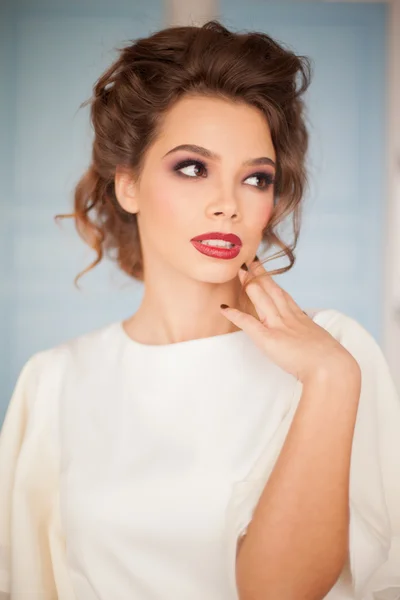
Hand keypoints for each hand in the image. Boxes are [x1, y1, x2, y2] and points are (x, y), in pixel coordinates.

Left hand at [220, 259, 358, 383]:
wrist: (331, 368)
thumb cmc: (332, 362)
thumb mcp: (323, 345)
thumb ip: (313, 341)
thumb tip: (313, 346)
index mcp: (302, 320)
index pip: (285, 297)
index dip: (274, 285)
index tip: (267, 274)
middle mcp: (289, 318)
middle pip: (273, 290)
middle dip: (260, 275)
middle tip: (251, 262)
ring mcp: (278, 326)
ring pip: (262, 299)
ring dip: (249, 284)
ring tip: (239, 272)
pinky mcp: (268, 339)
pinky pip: (248, 323)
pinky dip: (235, 315)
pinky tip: (225, 308)